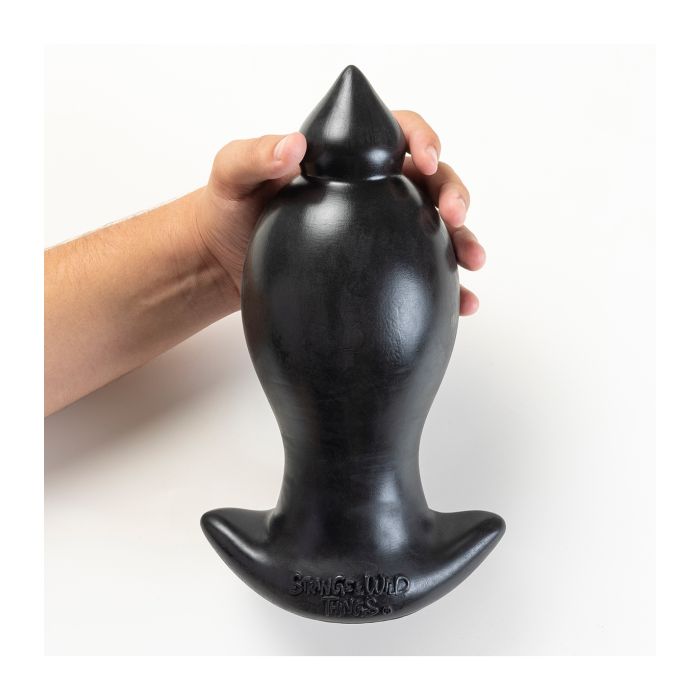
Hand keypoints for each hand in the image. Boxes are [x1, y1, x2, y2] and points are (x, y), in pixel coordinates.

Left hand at [193, 111, 484, 315]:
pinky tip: (460, 305)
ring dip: (461, 242)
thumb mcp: (232, 175)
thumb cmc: (229, 209)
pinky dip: (445, 287)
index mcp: (347, 156)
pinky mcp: (374, 266)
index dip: (420, 140)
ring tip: (472, 265)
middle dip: (453, 194)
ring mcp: (376, 230)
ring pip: (433, 229)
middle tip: (456, 217)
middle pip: (429, 181)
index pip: (396, 134)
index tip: (424, 160)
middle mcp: (370, 189)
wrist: (223, 261)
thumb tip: (293, 145)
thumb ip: (256, 155)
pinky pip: (418, 272)